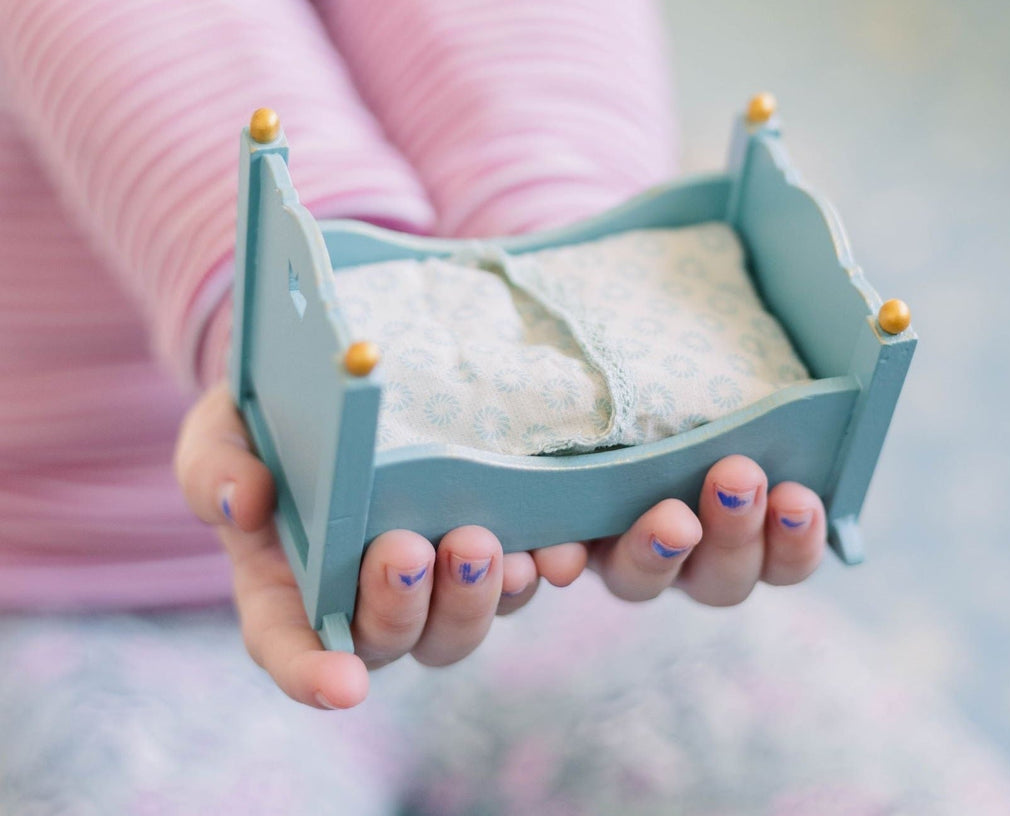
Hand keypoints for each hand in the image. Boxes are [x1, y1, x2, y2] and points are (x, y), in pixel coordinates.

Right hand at [173, 382, 593, 707]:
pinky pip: (511, 579)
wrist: (328, 395)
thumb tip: (245, 500)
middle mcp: (358, 600)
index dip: (314, 675)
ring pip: (456, 625)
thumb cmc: (260, 426)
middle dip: (402, 607)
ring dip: (475, 598)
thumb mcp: (220, 436)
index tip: (343, 685)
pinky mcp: (477, 546)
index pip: (291, 649)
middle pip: (388, 640)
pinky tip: (552, 547)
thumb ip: (216, 470)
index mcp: (285, 589)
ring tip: (481, 542)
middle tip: (409, 549)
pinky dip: (533, 570)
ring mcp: (426, 580)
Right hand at [175, 384, 825, 709]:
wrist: (397, 340)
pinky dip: (731, 536)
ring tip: (674, 507)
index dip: (319, 666)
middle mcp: (443, 576)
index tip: (340, 680)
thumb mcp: (241, 410)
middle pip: (456, 631)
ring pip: (586, 587)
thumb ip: (223, 456)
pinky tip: (774, 488)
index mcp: (336, 567)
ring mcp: (533, 539)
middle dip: (473, 598)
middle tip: (480, 543)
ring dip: (640, 560)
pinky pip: (680, 546)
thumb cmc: (300, 394)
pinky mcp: (606, 504)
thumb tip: (242, 502)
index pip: (313, 639)